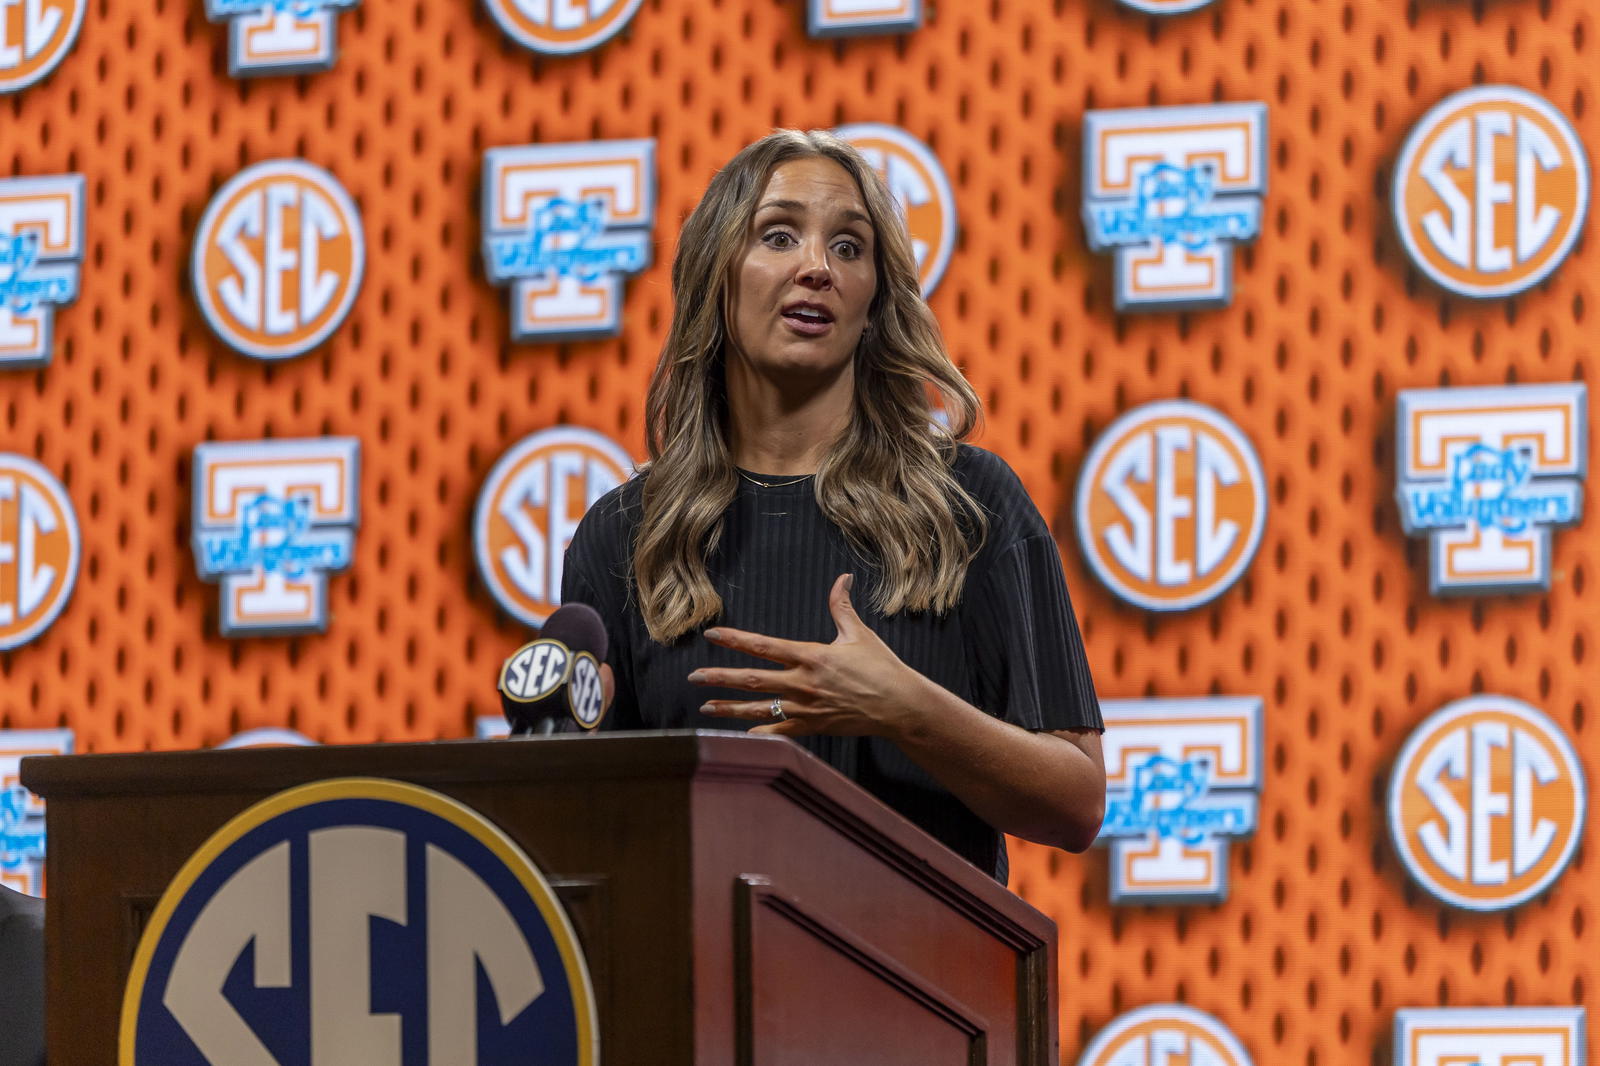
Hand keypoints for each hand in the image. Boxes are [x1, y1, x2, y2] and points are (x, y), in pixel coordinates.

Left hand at [689, 574, 924, 737]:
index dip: (735, 639)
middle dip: (719, 677)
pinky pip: (779, 731)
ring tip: (705, 707)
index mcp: (810, 655)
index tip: (712, 635)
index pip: (763, 645)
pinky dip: (759, 732)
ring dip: (729, 707)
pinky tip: (740, 733)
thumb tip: (842, 577)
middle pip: (751, 679)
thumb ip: (841, 606)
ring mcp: (805, 708)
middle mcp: (802, 682)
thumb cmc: (881, 668)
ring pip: (758, 708)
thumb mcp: (859, 634)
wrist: (899, 706)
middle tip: (693, 677)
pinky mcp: (813, 726)